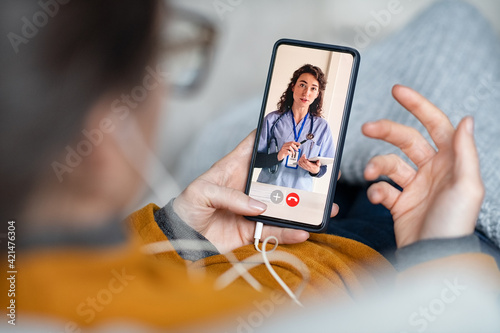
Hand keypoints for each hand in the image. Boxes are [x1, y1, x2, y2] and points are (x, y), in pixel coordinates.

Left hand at [173, 132, 340, 253]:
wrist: (179, 238)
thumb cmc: (185, 208)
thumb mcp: (201, 192)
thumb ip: (230, 196)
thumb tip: (259, 206)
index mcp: (234, 167)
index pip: (255, 146)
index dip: (273, 136)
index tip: (295, 130)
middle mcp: (247, 186)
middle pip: (278, 176)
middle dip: (300, 172)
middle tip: (321, 170)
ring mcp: (252, 208)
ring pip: (283, 205)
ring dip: (302, 206)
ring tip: (324, 206)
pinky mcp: (252, 229)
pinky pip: (274, 231)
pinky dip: (289, 233)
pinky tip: (304, 232)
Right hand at [362, 85, 483, 247]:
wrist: (433, 256)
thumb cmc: (454, 222)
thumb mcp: (467, 185)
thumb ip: (464, 151)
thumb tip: (467, 119)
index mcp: (450, 161)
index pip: (435, 124)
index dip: (418, 106)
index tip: (397, 91)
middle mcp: (432, 170)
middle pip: (405, 140)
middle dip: (386, 130)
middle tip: (367, 128)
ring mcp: (414, 186)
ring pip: (389, 163)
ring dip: (377, 165)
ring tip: (371, 173)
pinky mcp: (399, 203)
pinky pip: (382, 188)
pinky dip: (376, 191)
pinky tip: (379, 199)